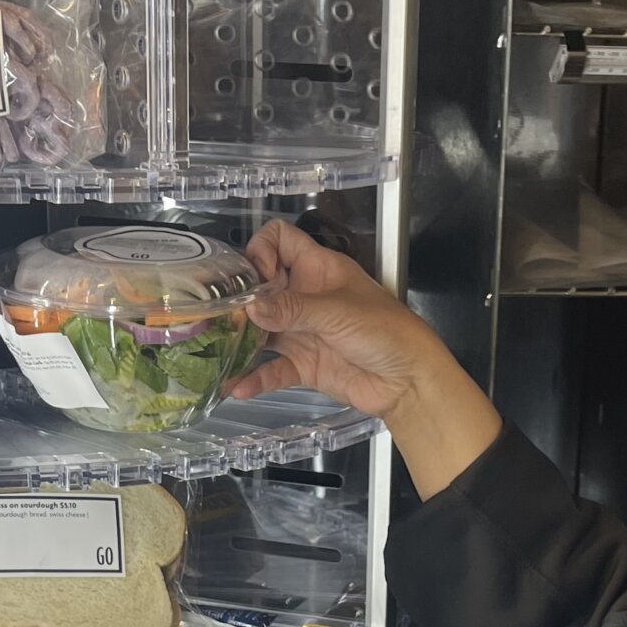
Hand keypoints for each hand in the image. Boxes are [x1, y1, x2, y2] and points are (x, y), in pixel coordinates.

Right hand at [233, 221, 502, 500]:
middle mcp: (305, 296)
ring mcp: (302, 330)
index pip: (280, 240)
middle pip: (261, 287)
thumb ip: (293, 308)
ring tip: (218, 349)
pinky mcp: (304, 364)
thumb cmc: (387, 331)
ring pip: (261, 329)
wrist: (408, 381)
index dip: (262, 250)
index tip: (256, 276)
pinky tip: (237, 386)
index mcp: (318, 268)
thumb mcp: (337, 311)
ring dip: (240, 340)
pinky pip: (272, 369)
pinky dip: (255, 377)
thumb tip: (252, 306)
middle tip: (221, 315)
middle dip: (240, 299)